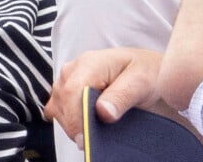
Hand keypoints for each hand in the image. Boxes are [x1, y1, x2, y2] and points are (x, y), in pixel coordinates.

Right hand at [44, 47, 162, 148]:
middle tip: (96, 140)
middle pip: (62, 100)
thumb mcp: (142, 82)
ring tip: (96, 130)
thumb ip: (122, 96)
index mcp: (90, 62)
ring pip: (57, 106)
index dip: (76, 118)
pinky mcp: (66, 90)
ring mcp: (67, 79)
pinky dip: (66, 121)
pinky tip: (83, 126)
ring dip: (72, 124)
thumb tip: (103, 112)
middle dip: (75, 124)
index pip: (72, 91)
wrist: (146, 71)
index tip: (85, 140)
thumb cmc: (145, 73)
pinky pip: (56, 108)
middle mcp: (74, 68)